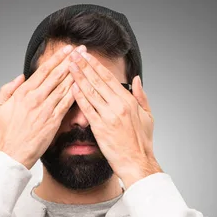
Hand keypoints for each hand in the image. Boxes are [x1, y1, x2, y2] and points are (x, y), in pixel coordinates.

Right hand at [0, 45, 86, 169]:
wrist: (12, 154)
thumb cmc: (5, 133)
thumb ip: (8, 89)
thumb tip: (20, 77)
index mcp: (22, 93)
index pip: (43, 71)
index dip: (57, 58)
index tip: (67, 50)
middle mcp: (35, 98)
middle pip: (57, 75)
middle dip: (71, 60)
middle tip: (82, 50)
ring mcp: (45, 109)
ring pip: (64, 87)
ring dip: (76, 73)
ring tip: (86, 62)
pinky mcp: (53, 121)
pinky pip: (67, 104)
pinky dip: (75, 92)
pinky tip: (83, 84)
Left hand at [67, 50, 161, 187]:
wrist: (137, 162)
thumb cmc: (142, 142)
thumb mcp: (148, 116)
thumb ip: (141, 96)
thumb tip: (136, 79)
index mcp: (129, 101)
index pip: (109, 78)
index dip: (96, 65)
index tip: (86, 56)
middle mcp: (118, 106)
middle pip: (97, 81)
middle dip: (84, 66)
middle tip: (73, 54)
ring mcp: (109, 116)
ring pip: (90, 92)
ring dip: (78, 78)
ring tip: (69, 66)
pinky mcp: (100, 128)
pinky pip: (87, 109)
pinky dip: (79, 97)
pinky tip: (71, 87)